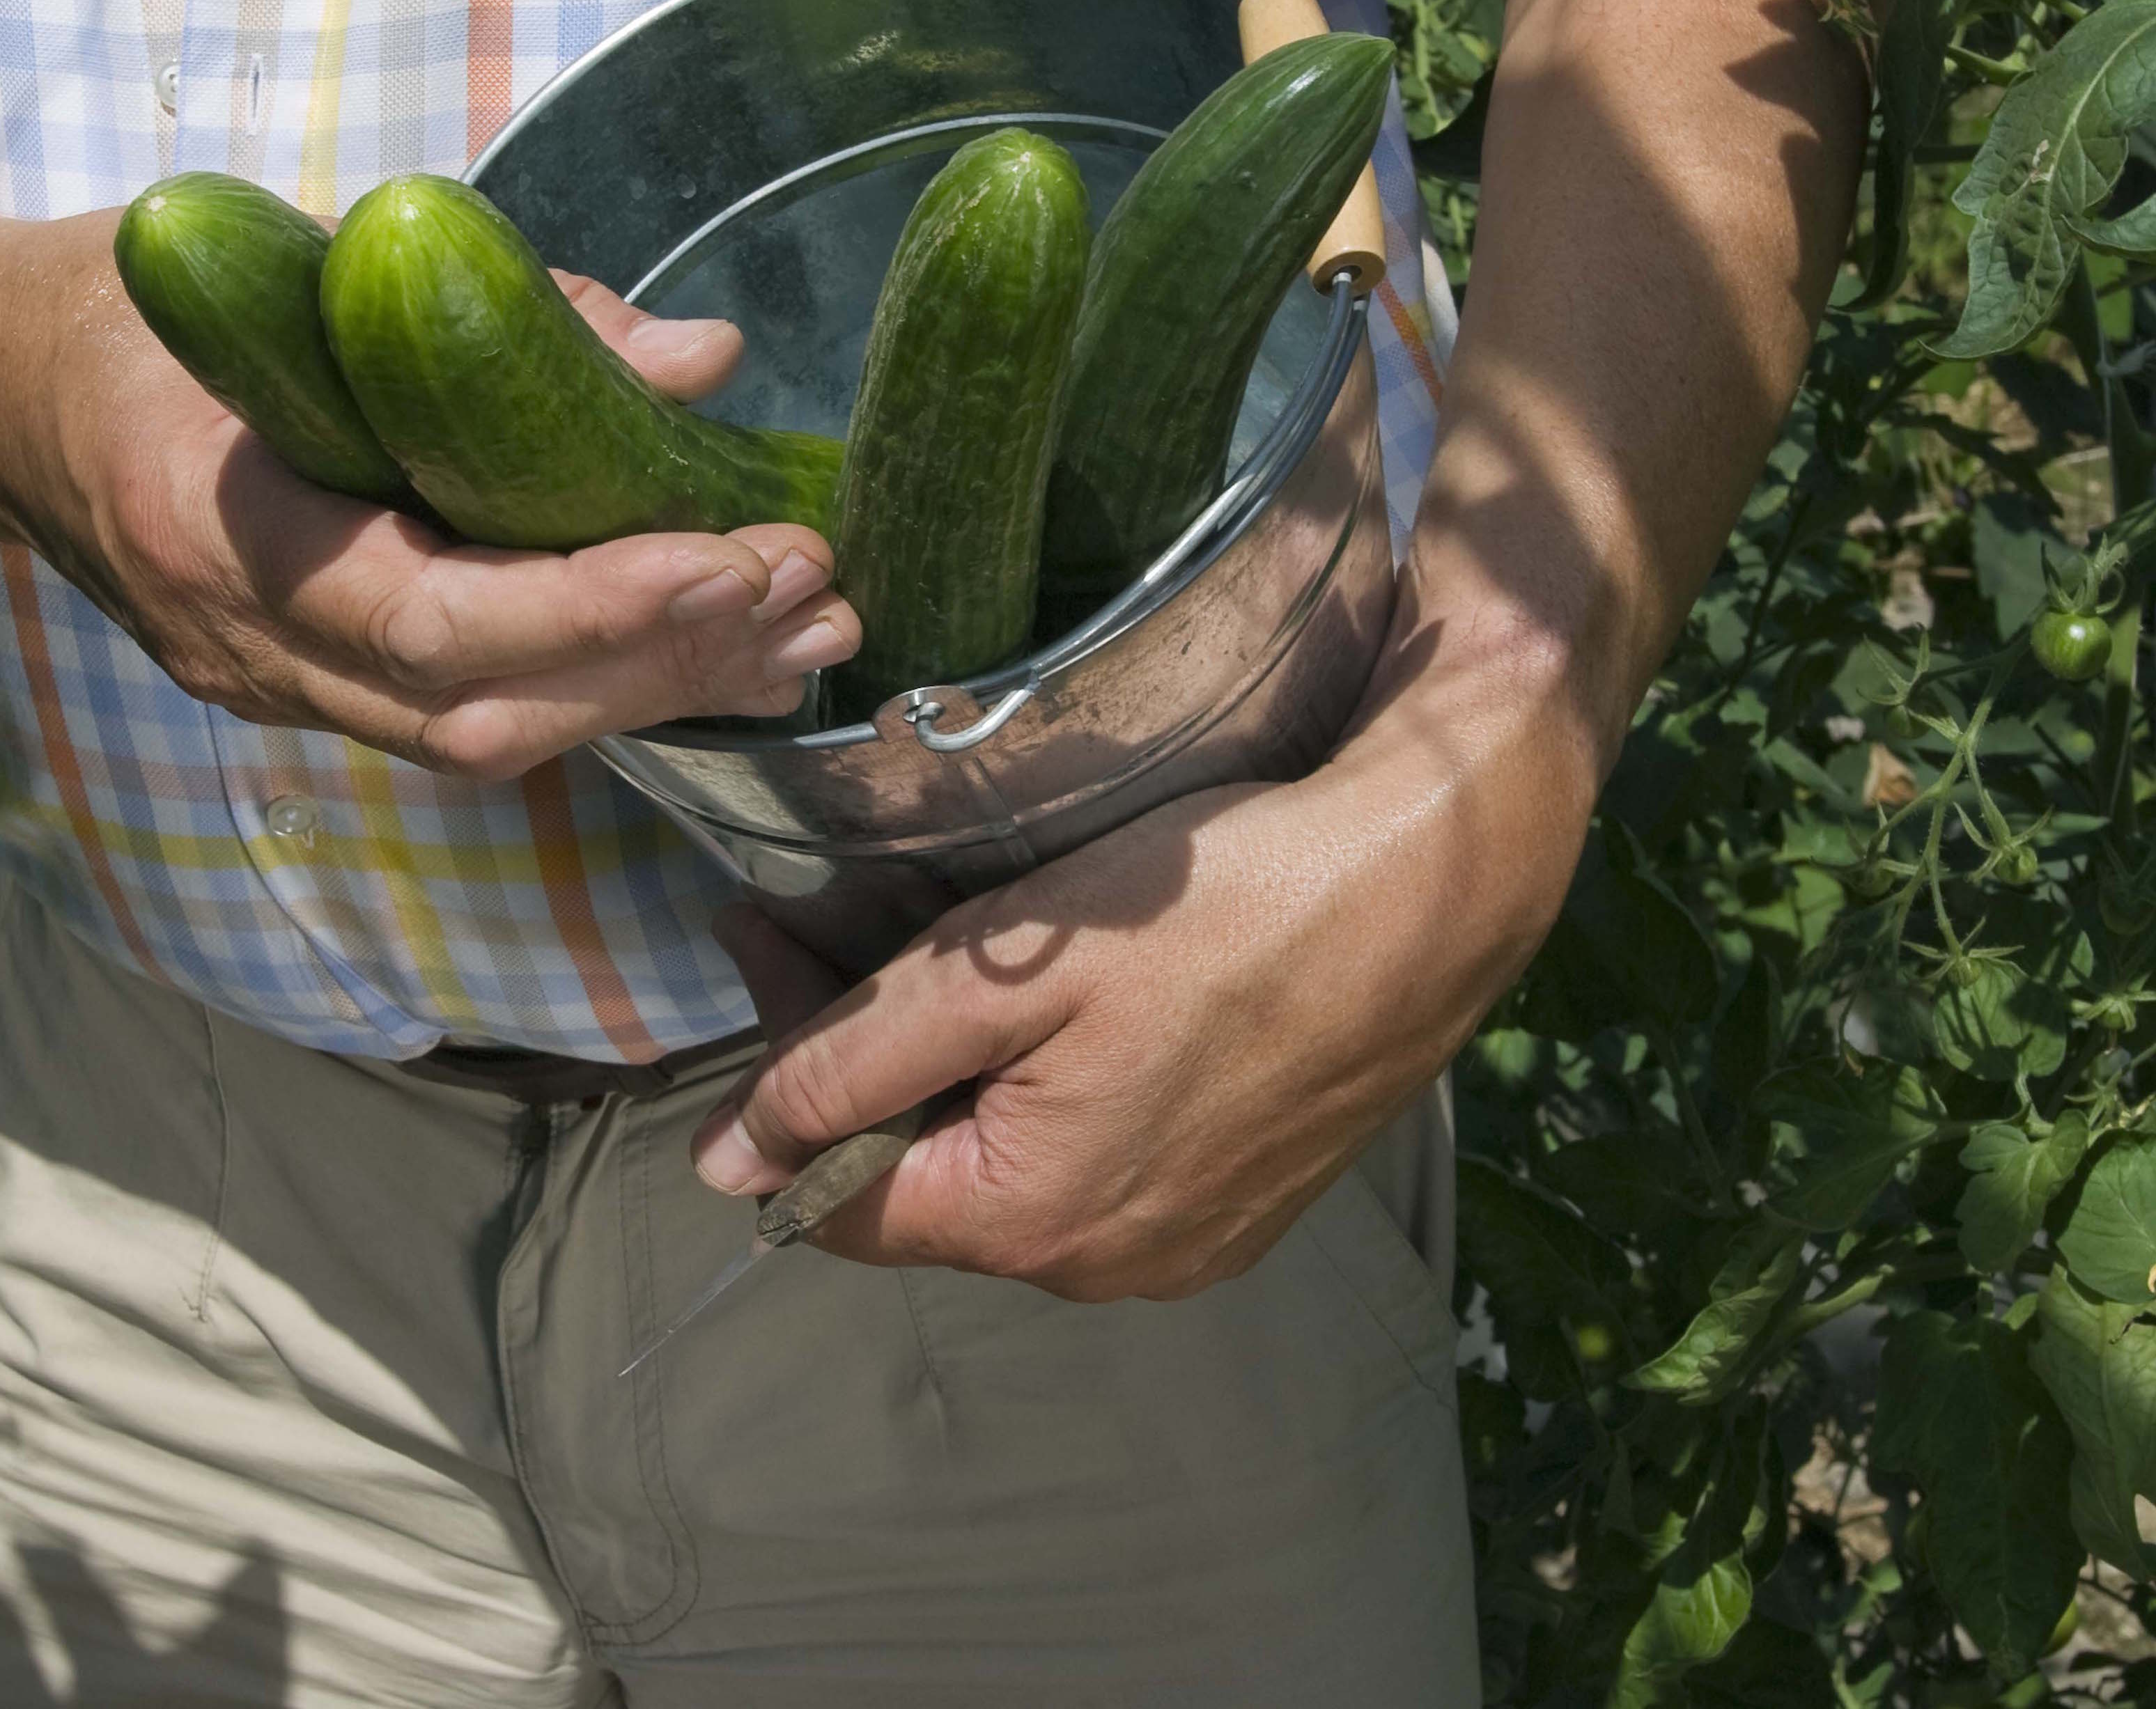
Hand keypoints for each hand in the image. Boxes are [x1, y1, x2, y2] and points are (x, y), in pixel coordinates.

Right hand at [15, 253, 857, 781]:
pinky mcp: (309, 688)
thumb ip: (494, 307)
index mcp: (214, 530)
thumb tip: (700, 358)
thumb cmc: (129, 303)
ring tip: (799, 627)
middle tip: (806, 587)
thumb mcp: (294, 255)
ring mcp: (271, 685)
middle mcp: (243, 646)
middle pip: (481, 712)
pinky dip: (598, 682)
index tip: (727, 556)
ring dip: (654, 687)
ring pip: (488, 736)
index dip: (591, 605)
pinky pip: (472, 713)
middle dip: (659, 660)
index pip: (430, 618)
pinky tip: (712, 643)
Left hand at [687, 620, 1602, 1298]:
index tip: (763, 944)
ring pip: (1007, 1171)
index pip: (833, 1203)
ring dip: (952, 1073)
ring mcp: (1184, 1247)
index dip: (773, 1086)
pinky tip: (1058, 1002)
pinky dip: (1045, 1091)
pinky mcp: (1241, 1206)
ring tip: (935, 951)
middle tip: (826, 923)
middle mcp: (1103, 1268)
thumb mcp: (1003, 971)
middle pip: (920, 1184)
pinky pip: (1097, 1167)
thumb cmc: (1218, 909)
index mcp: (1033, 1222)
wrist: (1427, 886)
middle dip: (857, 1062)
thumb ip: (852, 1066)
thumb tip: (728, 1161)